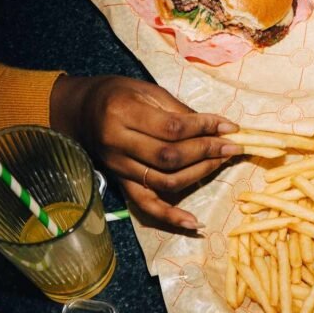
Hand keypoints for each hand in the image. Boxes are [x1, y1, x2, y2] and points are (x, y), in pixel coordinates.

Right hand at [50, 75, 239, 228]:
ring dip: (199, 174)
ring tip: (222, 162)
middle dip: (207, 151)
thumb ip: (179, 109)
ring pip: (164, 180)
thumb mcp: (147, 90)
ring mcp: (118, 167)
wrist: (81, 111)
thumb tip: (217, 126)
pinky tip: (194, 222)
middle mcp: (117, 143)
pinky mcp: (120, 183)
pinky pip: (146, 205)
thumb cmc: (119, 94)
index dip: (205, 128)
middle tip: (232, 146)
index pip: (172, 128)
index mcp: (123, 113)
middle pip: (170, 156)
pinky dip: (170, 216)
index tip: (230, 127)